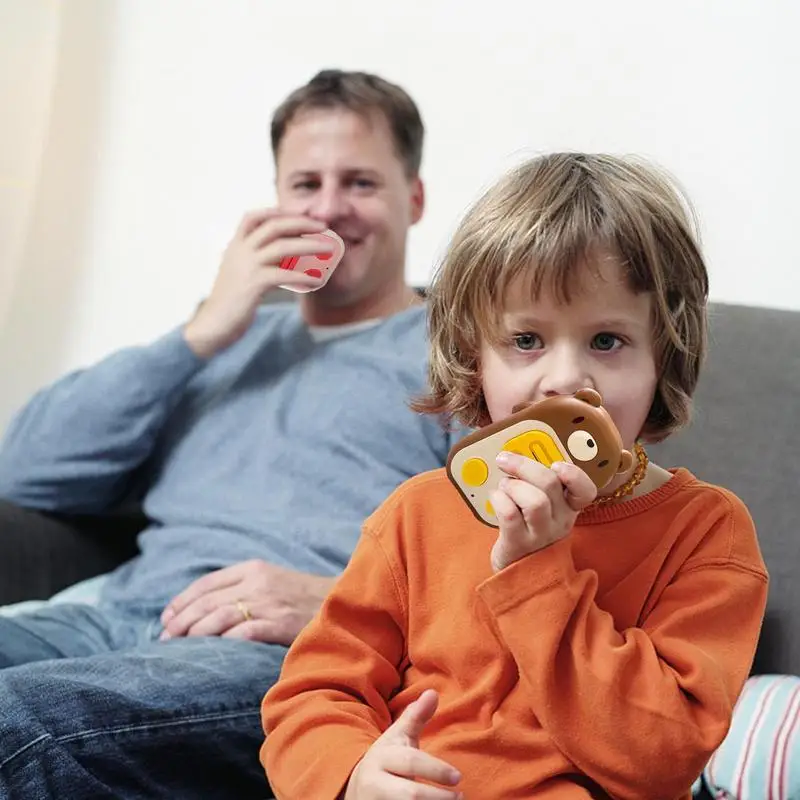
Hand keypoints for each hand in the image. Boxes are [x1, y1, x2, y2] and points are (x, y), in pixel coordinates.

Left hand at [159, 559, 333, 644]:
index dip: (182, 601)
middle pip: (208, 601)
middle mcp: (258, 582)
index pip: (207, 583)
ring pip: (219, 616)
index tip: (166, 618)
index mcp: (253, 568)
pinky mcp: (280, 623)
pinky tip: (210, 652)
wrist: (343, 602)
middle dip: (181, 620)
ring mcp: (269, 602)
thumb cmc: (304, 596)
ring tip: (178, 648)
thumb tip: (206, 607)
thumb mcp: (272, 580)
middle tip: (164, 639)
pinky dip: (223, 642)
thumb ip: (243, 588)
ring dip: (194, 634)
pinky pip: (243, 633)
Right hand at [183, 209, 333, 357]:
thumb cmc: (230, 305)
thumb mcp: (240, 276)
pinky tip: (316, 280)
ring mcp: (246, 266)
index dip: (276, 212)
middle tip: (322, 226)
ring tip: (329, 248)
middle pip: (273, 226)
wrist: (212, 326)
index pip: (252, 217)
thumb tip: (285, 263)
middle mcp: (239, 252)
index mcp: (235, 247)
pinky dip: (303, 276)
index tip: (298, 214)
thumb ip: (258, 265)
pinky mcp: (253, 284)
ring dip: (309, 245)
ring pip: (282, 246)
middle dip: (301, 222)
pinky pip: (284, 275)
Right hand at [343, 690, 462, 799]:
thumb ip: (415, 717)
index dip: (436, 769)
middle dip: (437, 798)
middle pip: (410, 795)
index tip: (458, 777)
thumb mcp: (397, 738)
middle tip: (459, 797)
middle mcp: (374, 783)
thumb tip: (433, 692)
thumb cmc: (386, 760)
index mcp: (381, 757)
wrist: (354, 789)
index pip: (410, 762)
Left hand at [489, 453, 596, 572]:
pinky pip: (510, 514)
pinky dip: (499, 500)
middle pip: (550, 484)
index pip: (586, 491)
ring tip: (503, 488)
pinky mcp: (518, 544)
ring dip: (512, 486)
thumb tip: (514, 454)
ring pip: (534, 501)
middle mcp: (560, 521)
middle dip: (523, 465)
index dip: (574, 474)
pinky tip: (495, 499)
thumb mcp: (542, 507)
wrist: (518, 573)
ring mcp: (540, 535)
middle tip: (504, 460)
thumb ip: (536, 482)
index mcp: (568, 508)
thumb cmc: (527, 528)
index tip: (556, 464)